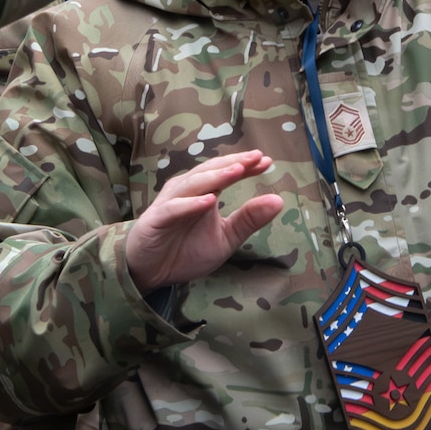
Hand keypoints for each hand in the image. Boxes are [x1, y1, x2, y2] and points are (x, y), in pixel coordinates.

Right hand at [125, 150, 282, 292]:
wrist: (151, 272)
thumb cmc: (186, 250)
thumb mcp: (225, 238)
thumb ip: (248, 220)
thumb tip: (279, 201)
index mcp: (204, 192)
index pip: (227, 173)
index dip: (246, 166)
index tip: (267, 161)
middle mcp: (186, 191)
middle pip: (211, 171)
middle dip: (234, 164)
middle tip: (256, 157)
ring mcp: (170, 203)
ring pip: (194, 184)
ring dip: (216, 177)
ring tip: (238, 171)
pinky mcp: (157, 219)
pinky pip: (175, 209)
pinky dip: (191, 204)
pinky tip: (209, 201)